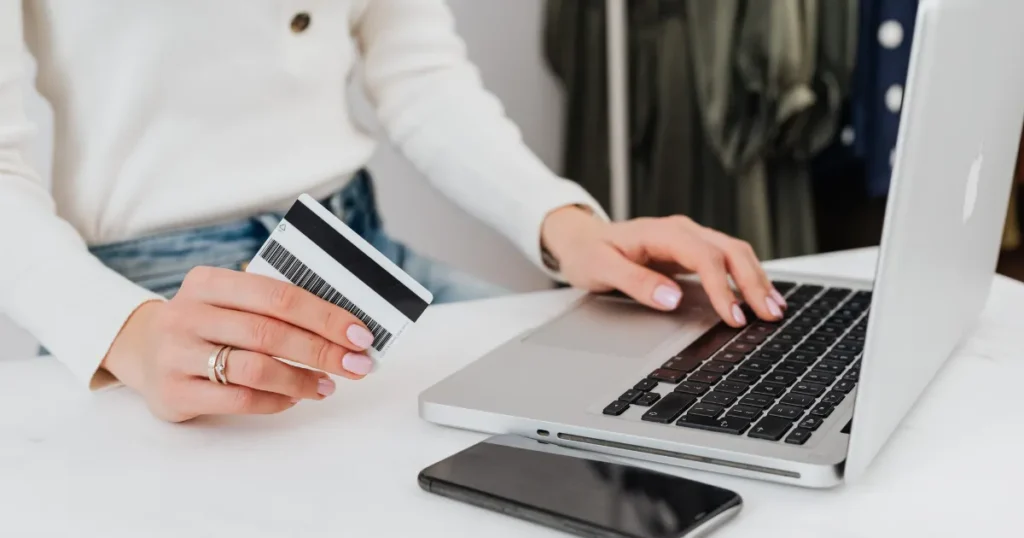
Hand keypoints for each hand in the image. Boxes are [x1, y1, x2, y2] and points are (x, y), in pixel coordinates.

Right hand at [101, 267, 377, 421]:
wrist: (141, 349)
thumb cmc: (205, 323)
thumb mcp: (228, 300)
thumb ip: (273, 306)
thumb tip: (341, 326)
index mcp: (208, 281)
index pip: (278, 295)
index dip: (324, 316)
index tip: (359, 334)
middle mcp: (188, 313)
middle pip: (270, 332)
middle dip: (322, 350)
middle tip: (356, 365)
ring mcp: (176, 353)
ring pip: (255, 368)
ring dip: (301, 379)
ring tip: (326, 385)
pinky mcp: (174, 392)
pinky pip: (239, 399)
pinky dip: (275, 401)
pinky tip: (292, 398)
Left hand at [541, 206, 785, 326]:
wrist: (580, 239)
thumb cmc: (589, 253)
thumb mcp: (602, 269)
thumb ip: (636, 282)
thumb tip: (672, 298)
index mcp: (663, 233)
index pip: (705, 257)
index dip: (723, 287)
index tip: (733, 317)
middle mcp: (682, 231)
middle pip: (730, 251)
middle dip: (753, 283)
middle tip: (770, 315)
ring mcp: (689, 240)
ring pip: (735, 253)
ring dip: (757, 280)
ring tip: (775, 309)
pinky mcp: (692, 252)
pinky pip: (727, 261)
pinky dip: (747, 277)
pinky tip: (759, 296)